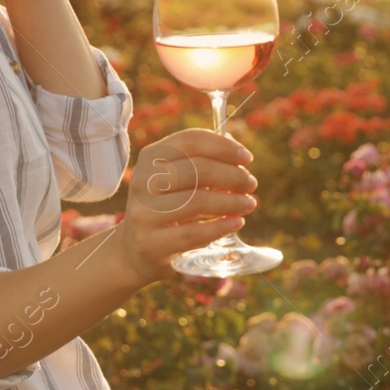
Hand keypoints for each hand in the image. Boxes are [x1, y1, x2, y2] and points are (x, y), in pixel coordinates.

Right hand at [119, 128, 258, 283]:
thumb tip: (239, 153)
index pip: (190, 141)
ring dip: (231, 202)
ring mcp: (143, 213)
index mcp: (151, 157)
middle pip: (198, 169)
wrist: (137, 248)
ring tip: (249, 204)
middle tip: (251, 184)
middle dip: (232, 175)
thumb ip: (204, 162)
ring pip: (197, 201)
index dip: (223, 147)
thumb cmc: (168, 205)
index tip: (247, 158)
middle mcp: (143, 181)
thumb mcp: (178, 179)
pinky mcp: (150, 243)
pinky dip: (220, 227)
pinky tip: (236, 223)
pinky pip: (192, 233)